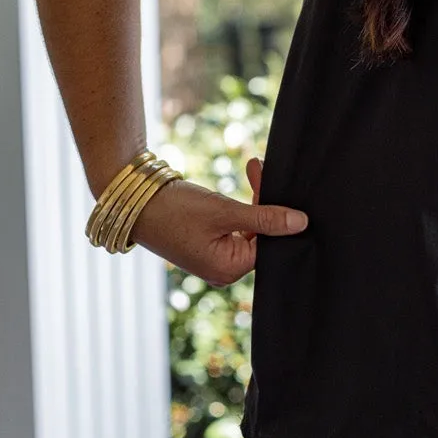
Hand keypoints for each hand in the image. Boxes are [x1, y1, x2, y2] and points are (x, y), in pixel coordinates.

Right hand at [129, 152, 305, 287]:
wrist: (135, 202)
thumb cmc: (176, 211)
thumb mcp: (224, 211)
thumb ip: (265, 217)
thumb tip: (302, 223)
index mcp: (228, 270)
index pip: (269, 243)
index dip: (278, 214)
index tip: (276, 181)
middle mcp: (223, 270)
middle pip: (261, 235)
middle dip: (265, 200)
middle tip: (259, 167)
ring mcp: (215, 258)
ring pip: (250, 227)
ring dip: (255, 198)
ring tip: (253, 167)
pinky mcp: (208, 244)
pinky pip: (236, 226)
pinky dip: (242, 206)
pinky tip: (244, 181)